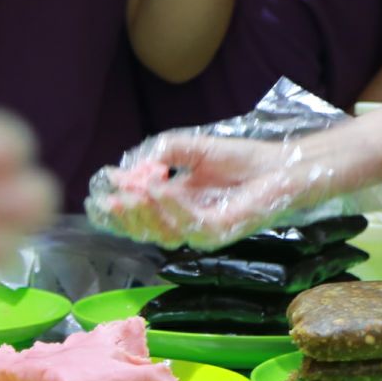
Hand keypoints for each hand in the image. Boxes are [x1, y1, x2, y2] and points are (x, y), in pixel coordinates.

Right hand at [86, 132, 341, 249]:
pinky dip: (172, 207)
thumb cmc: (241, 158)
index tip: (100, 191)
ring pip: (164, 233)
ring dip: (144, 212)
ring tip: (132, 191)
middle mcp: (186, 222)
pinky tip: (160, 188)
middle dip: (125, 215)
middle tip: (110, 198)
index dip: (118, 205)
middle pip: (146, 230)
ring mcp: (203, 229)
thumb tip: (129, 169)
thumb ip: (160, 153)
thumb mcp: (190, 147)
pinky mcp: (221, 231)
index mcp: (176, 205)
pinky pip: (190, 226)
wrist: (281, 164)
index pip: (141, 214)